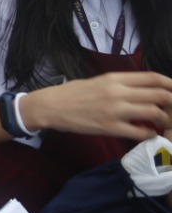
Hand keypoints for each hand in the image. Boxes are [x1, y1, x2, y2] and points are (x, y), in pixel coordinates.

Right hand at [21, 72, 171, 140]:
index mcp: (115, 78)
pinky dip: (150, 134)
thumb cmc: (73, 93)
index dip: (171, 84)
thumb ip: (121, 85)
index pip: (153, 78)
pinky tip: (148, 134)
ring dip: (164, 120)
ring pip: (154, 113)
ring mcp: (115, 110)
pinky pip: (141, 132)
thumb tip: (144, 91)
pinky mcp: (110, 127)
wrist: (51, 106)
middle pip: (160, 95)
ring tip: (161, 124)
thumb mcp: (98, 81)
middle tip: (171, 111)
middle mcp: (118, 92)